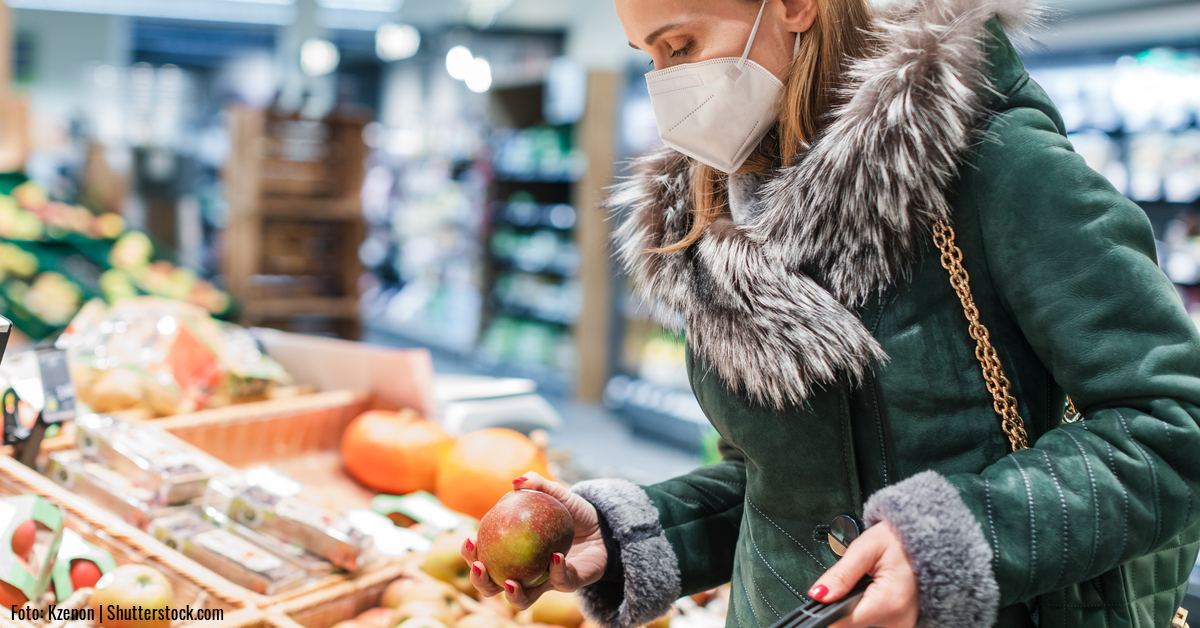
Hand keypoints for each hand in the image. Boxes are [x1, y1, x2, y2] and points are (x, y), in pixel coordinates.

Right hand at [461, 471, 607, 609]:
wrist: (605, 528)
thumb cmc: (574, 513)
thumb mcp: (556, 494)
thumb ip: (538, 485)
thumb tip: (516, 481)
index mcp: (513, 552)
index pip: (484, 558)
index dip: (471, 554)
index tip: (469, 540)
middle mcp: (524, 572)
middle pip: (493, 586)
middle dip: (480, 582)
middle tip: (480, 567)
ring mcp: (546, 581)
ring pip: (522, 599)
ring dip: (512, 594)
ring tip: (510, 582)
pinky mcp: (569, 584)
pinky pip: (560, 582)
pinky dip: (556, 571)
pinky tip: (556, 557)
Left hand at [807, 522, 918, 627]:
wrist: (929, 540)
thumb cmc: (901, 540)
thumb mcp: (866, 548)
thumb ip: (841, 575)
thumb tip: (818, 595)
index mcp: (888, 603)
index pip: (842, 621)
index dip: (827, 608)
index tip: (824, 595)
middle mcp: (898, 620)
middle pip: (851, 622)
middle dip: (845, 601)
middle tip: (856, 577)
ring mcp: (903, 624)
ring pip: (862, 620)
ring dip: (858, 603)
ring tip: (869, 581)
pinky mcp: (903, 623)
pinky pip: (876, 619)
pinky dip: (869, 605)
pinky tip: (876, 589)